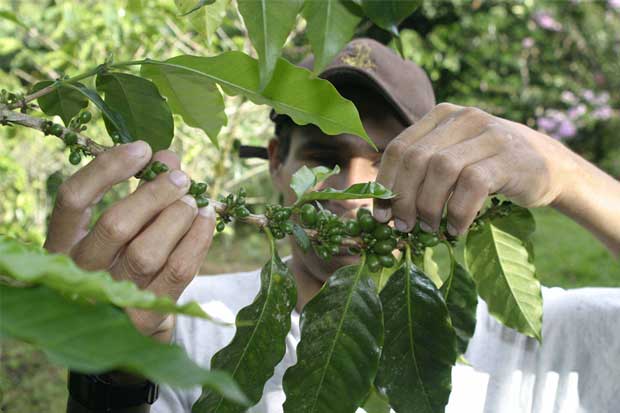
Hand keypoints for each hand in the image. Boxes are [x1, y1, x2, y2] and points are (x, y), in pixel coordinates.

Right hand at [44, 141, 216, 343]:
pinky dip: (198, 239)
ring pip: (147, 251)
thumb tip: (168, 156)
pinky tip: (207, 219)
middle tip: (180, 177)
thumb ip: (138, 192)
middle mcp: (80, 273)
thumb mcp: (120, 229)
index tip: (143, 148)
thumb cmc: (123, 263)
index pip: (73, 199)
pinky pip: (178, 270)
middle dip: (154, 194)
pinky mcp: (146, 316)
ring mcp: (113, 298)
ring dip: (177, 217)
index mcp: (62, 245)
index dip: (107, 168)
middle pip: (115, 224)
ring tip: (195, 199)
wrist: (127, 329)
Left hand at [373, 103, 578, 234]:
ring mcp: (488, 134)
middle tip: (404, 227)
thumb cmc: (490, 168)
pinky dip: (458, 212)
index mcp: (441, 116)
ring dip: (429, 206)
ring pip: (441, 169)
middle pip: (416, 159)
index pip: (399, 148)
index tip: (380, 215)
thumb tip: (383, 206)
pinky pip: (472, 185)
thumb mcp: (454, 158)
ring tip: (430, 229)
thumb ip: (423, 170)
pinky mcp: (509, 157)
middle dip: (403, 198)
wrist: (550, 166)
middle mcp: (463, 118)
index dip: (385, 184)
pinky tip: (456, 229)